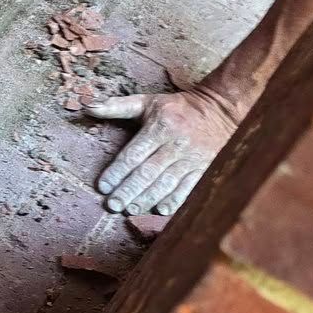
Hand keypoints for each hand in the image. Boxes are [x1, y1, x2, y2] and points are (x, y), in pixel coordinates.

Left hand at [90, 87, 241, 215]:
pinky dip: (174, 200)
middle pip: (148, 172)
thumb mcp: (148, 102)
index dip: (117, 172)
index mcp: (160, 127)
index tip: (102, 187)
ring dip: (147, 199)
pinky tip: (160, 211)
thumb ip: (117, 106)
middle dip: (128, 190)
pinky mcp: (207, 168)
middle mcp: (176, 145)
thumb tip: (89, 107)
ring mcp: (193, 159)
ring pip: (166, 183)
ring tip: (130, 210)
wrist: (223, 109)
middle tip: (112, 205)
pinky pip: (189, 188)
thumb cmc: (178, 108)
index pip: (134, 154)